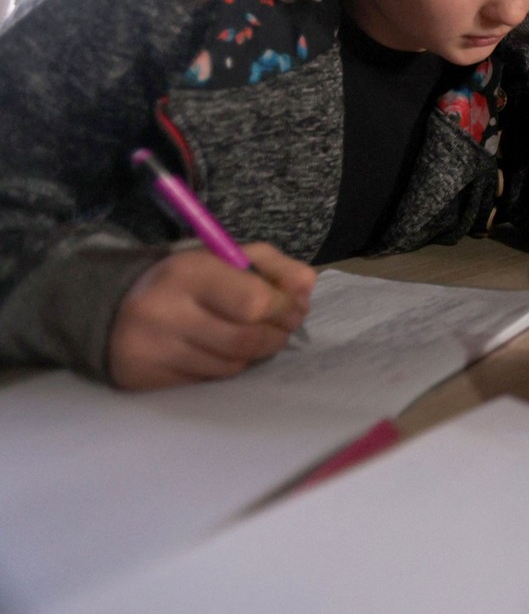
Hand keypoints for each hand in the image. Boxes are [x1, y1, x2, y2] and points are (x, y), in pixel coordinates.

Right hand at [107, 243, 315, 389]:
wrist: (110, 305)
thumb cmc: (182, 279)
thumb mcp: (224, 256)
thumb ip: (272, 265)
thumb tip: (308, 286)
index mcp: (187, 272)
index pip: (255, 302)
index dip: (284, 308)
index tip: (291, 307)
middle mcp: (165, 312)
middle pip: (247, 340)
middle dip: (276, 335)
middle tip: (282, 328)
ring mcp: (153, 350)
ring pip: (232, 366)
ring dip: (252, 354)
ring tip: (247, 335)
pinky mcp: (145, 379)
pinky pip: (207, 381)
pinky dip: (223, 367)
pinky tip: (215, 350)